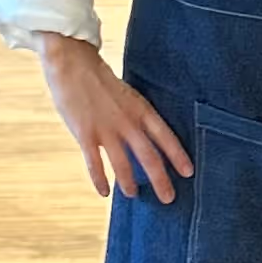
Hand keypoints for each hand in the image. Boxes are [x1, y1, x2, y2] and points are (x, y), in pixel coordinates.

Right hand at [35, 36, 193, 202]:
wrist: (72, 64)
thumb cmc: (100, 80)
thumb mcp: (127, 95)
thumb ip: (135, 116)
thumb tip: (145, 137)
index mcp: (141, 109)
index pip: (166, 137)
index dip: (178, 156)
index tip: (189, 173)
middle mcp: (127, 122)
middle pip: (149, 157)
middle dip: (160, 180)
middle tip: (169, 198)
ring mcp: (106, 129)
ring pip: (123, 164)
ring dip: (129, 183)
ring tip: (133, 195)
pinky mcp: (85, 134)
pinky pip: (94, 163)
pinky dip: (100, 180)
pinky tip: (104, 192)